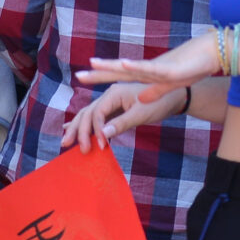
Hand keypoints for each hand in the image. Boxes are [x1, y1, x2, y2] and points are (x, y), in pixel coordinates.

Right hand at [62, 81, 185, 151]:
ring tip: (66, 142)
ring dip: (76, 128)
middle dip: (78, 130)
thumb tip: (103, 135)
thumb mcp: (142, 114)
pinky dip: (84, 125)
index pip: (97, 113)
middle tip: (71, 147)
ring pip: (88, 114)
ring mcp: (110, 100)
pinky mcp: (114, 107)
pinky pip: (95, 116)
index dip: (96, 131)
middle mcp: (109, 94)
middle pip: (87, 112)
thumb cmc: (160, 103)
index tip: (101, 147)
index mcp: (114, 92)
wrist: (173, 95)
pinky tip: (69, 129)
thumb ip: (122, 124)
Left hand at [79, 32, 221, 94]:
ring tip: (94, 64)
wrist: (212, 53)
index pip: (119, 78)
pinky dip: (136, 66)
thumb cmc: (192, 69)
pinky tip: (123, 64)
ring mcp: (157, 68)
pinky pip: (149, 69)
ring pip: (131, 68)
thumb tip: (140, 96)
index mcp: (146, 75)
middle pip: (118, 73)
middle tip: (78, 76)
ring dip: (112, 66)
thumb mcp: (169, 86)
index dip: (102, 78)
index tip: (84, 78)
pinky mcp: (169, 69)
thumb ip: (154, 91)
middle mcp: (148, 70)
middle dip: (98, 74)